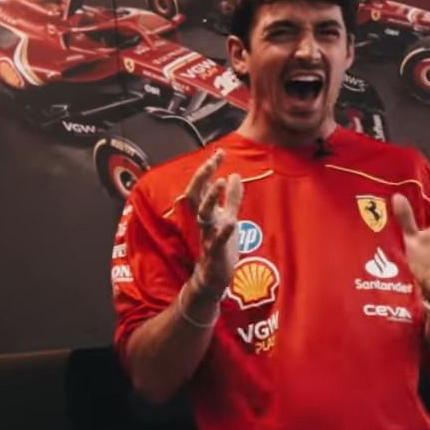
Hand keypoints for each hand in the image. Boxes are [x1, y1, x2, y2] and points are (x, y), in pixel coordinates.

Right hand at [181, 150, 242, 295]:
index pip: (202, 185)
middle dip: (203, 177)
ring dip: (210, 198)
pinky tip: (231, 222)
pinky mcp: (215, 253)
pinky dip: (223, 232)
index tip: (219, 152)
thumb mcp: (229, 217)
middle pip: (195, 195)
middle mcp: (204, 221)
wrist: (214, 276)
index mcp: (207, 212)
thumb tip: (234, 175)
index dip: (209, 169)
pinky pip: (217, 241)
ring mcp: (208, 236)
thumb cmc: (220, 246)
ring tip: (220, 182)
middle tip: (213, 160)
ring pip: (203, 215)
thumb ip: (232, 198)